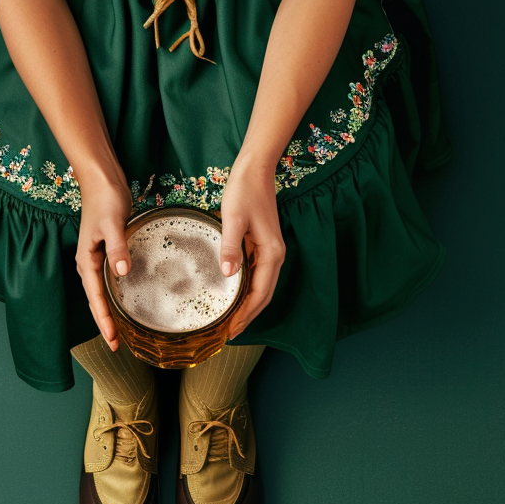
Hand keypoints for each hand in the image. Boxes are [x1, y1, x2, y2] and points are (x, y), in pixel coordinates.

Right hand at [74, 163, 132, 352]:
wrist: (101, 181)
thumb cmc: (105, 199)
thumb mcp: (113, 223)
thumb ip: (117, 248)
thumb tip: (122, 273)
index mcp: (86, 261)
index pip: (96, 298)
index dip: (104, 320)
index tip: (112, 339)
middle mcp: (88, 265)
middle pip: (96, 302)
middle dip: (104, 324)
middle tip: (115, 347)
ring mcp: (96, 261)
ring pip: (100, 295)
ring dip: (108, 314)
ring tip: (117, 334)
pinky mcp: (105, 255)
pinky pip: (107, 284)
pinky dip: (113, 299)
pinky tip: (122, 305)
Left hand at [219, 156, 285, 338]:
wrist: (255, 169)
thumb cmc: (244, 190)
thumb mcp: (233, 218)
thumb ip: (230, 246)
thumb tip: (229, 273)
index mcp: (271, 253)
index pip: (260, 294)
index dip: (247, 314)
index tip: (232, 330)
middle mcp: (275, 256)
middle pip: (264, 296)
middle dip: (248, 316)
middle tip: (230, 334)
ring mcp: (270, 251)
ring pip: (262, 287)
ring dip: (249, 306)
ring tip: (232, 321)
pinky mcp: (264, 246)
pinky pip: (258, 276)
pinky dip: (248, 291)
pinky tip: (235, 296)